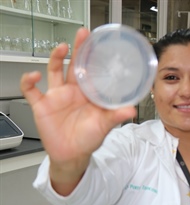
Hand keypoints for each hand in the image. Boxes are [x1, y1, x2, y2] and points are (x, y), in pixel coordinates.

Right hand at [20, 27, 135, 192]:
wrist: (72, 155)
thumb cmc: (88, 140)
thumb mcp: (103, 126)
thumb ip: (115, 116)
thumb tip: (132, 110)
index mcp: (88, 94)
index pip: (90, 71)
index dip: (94, 58)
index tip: (99, 45)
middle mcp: (73, 91)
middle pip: (73, 65)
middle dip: (78, 49)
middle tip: (83, 34)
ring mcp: (57, 96)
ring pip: (54, 71)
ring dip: (55, 58)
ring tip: (62, 48)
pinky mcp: (42, 105)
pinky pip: (30, 90)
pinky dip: (29, 81)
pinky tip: (34, 76)